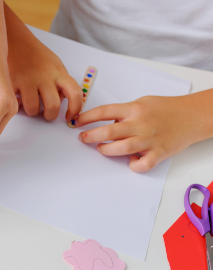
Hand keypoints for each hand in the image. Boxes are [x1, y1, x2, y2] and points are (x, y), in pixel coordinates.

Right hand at [7, 20, 82, 121]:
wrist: (15, 40)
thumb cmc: (35, 55)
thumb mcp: (54, 64)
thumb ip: (60, 81)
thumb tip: (61, 100)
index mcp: (59, 72)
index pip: (75, 93)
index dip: (75, 109)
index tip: (70, 116)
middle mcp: (45, 76)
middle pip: (53, 106)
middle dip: (50, 116)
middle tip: (46, 114)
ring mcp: (28, 80)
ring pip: (33, 109)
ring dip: (32, 112)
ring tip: (30, 105)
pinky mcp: (12, 83)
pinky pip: (17, 103)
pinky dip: (18, 105)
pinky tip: (18, 98)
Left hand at [76, 93, 212, 171]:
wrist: (193, 116)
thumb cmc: (166, 109)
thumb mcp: (143, 103)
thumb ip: (125, 112)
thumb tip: (106, 123)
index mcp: (134, 109)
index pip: (104, 111)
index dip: (87, 118)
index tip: (77, 122)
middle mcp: (141, 124)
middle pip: (108, 132)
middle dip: (90, 136)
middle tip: (83, 138)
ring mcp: (150, 139)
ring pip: (121, 149)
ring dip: (106, 150)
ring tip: (102, 148)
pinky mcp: (159, 153)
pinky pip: (142, 165)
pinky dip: (133, 166)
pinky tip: (131, 161)